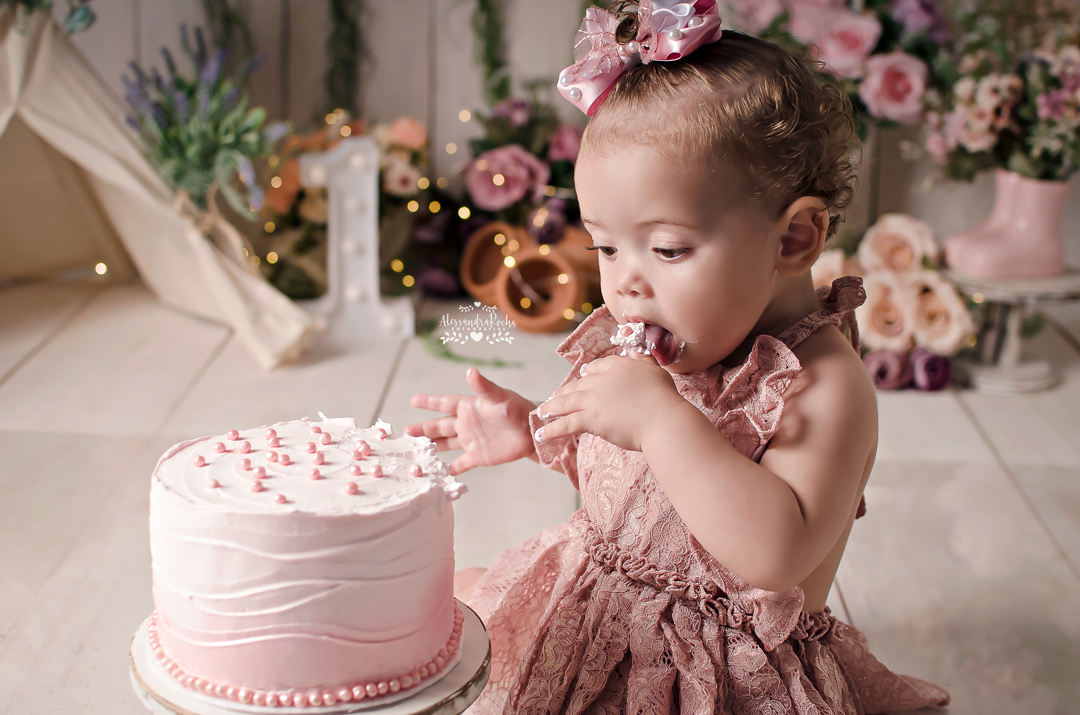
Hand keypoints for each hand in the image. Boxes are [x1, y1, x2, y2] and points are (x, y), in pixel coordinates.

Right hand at [407, 367, 536, 474]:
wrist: (533, 431)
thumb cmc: (518, 408)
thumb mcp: (499, 397)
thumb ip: (483, 386)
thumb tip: (470, 371)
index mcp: (469, 407)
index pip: (444, 403)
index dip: (429, 402)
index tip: (413, 400)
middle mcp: (467, 423)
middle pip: (440, 426)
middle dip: (423, 428)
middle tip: (406, 432)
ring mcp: (472, 440)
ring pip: (446, 443)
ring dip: (433, 445)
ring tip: (416, 449)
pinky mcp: (479, 456)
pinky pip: (461, 463)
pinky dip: (451, 468)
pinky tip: (440, 473)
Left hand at [535, 353, 683, 451]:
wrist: (663, 418)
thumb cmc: (664, 398)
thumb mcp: (654, 370)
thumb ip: (643, 361)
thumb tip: (637, 353)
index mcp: (618, 366)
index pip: (597, 367)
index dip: (588, 373)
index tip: (583, 376)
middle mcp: (602, 380)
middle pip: (577, 384)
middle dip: (564, 391)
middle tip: (555, 397)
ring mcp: (594, 399)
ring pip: (566, 402)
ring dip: (551, 407)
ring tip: (541, 412)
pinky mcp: (591, 419)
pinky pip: (566, 424)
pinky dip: (552, 429)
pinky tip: (541, 433)